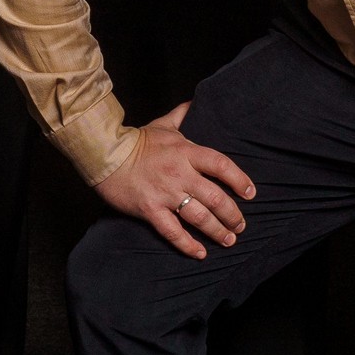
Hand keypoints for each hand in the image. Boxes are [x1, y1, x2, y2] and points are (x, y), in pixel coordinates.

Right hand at [92, 103, 254, 260]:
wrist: (104, 154)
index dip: (239, 180)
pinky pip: (173, 231)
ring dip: (217, 230)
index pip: (221, 165)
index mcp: (186, 151)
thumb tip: (196, 101)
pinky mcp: (150, 209)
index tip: (250, 193)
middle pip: (215, 196)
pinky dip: (188, 245)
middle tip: (240, 225)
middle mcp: (180, 173)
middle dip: (232, 214)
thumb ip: (182, 114)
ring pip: (199, 216)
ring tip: (228, 239)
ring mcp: (165, 193)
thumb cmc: (135, 141)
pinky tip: (200, 253)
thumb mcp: (162, 124)